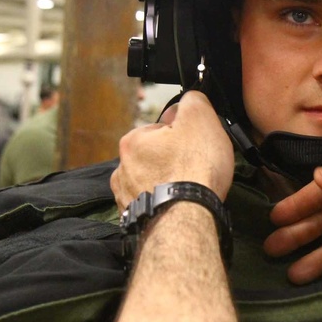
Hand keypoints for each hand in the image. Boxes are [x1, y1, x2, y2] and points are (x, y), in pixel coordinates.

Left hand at [110, 91, 234, 210]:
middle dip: (174, 160)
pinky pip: (152, 205)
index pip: (162, 128)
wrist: (187, 220)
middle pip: (156, 156)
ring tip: (188, 190)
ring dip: (168, 183)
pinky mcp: (135, 220)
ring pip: (152, 182)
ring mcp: (126, 198)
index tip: (197, 145)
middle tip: (196, 168)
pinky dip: (164, 204)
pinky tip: (179, 205)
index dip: (184, 134)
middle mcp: (121, 169)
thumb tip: (189, 100)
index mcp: (132, 141)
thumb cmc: (193, 170)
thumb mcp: (200, 117)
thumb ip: (192, 100)